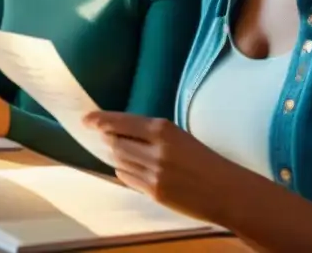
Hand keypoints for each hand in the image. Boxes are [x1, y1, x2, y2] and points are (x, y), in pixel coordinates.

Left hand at [83, 111, 227, 218]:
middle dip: (107, 140)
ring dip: (116, 156)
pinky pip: (127, 179)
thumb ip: (151, 134)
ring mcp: (154, 173)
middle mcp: (156, 150)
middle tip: (105, 137)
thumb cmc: (204, 160)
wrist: (226, 190)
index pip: (122, 122)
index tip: (85, 119)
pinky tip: (131, 170)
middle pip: (115, 142)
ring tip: (124, 154)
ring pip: (119, 161)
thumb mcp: (179, 137)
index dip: (100, 120)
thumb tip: (118, 132)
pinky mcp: (154, 192)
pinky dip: (124, 172)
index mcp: (164, 129)